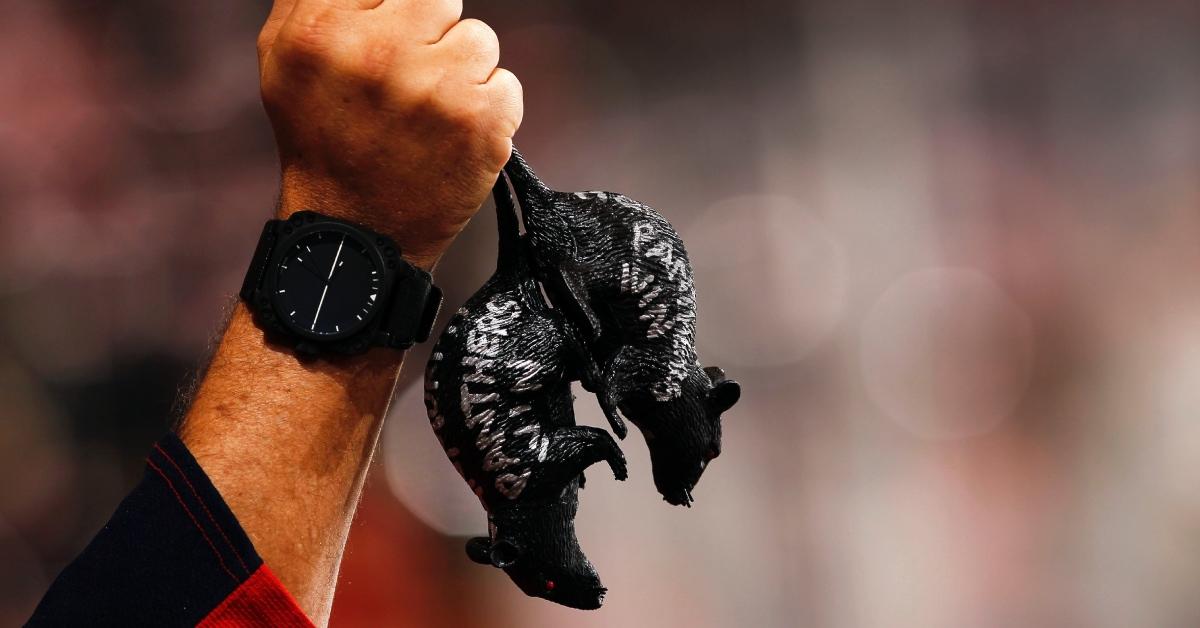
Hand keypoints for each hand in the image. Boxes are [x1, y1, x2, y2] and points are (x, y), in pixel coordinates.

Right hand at [257, 0, 523, 269]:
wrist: (356, 231)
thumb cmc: (321, 140)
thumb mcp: (284, 56)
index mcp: (325, 31)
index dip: (396, 13)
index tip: (396, 40)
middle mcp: (381, 54)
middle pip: (442, 0)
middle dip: (433, 34)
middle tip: (412, 77)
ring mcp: (437, 89)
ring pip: (480, 39)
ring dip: (463, 71)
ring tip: (430, 110)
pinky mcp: (482, 123)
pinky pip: (506, 84)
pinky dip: (488, 110)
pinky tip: (453, 134)